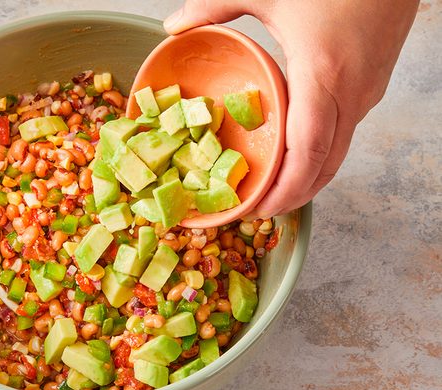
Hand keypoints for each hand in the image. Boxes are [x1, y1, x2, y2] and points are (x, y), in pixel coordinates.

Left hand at [165, 0, 418, 216]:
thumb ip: (215, 6)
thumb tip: (172, 25)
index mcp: (323, 77)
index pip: (308, 155)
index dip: (285, 192)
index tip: (259, 210)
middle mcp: (352, 94)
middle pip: (326, 166)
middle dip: (294, 196)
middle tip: (260, 210)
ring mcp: (369, 91)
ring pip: (340, 153)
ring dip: (309, 178)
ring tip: (275, 188)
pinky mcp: (375, 84)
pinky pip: (346, 132)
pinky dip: (321, 153)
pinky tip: (297, 150)